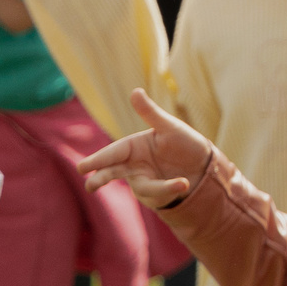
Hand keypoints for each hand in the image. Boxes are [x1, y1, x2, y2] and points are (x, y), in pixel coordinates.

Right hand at [78, 87, 215, 207]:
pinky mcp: (156, 194)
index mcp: (132, 147)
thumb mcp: (169, 126)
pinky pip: (159, 194)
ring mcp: (143, 180)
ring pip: (141, 187)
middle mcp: (133, 165)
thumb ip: (150, 113)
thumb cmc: (183, 141)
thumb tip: (135, 91)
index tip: (83, 168)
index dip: (98, 160)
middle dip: (100, 179)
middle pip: (112, 173)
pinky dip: (170, 189)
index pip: (112, 153)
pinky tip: (184, 183)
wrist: (204, 163)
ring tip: (182, 184)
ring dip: (158, 188)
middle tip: (89, 185)